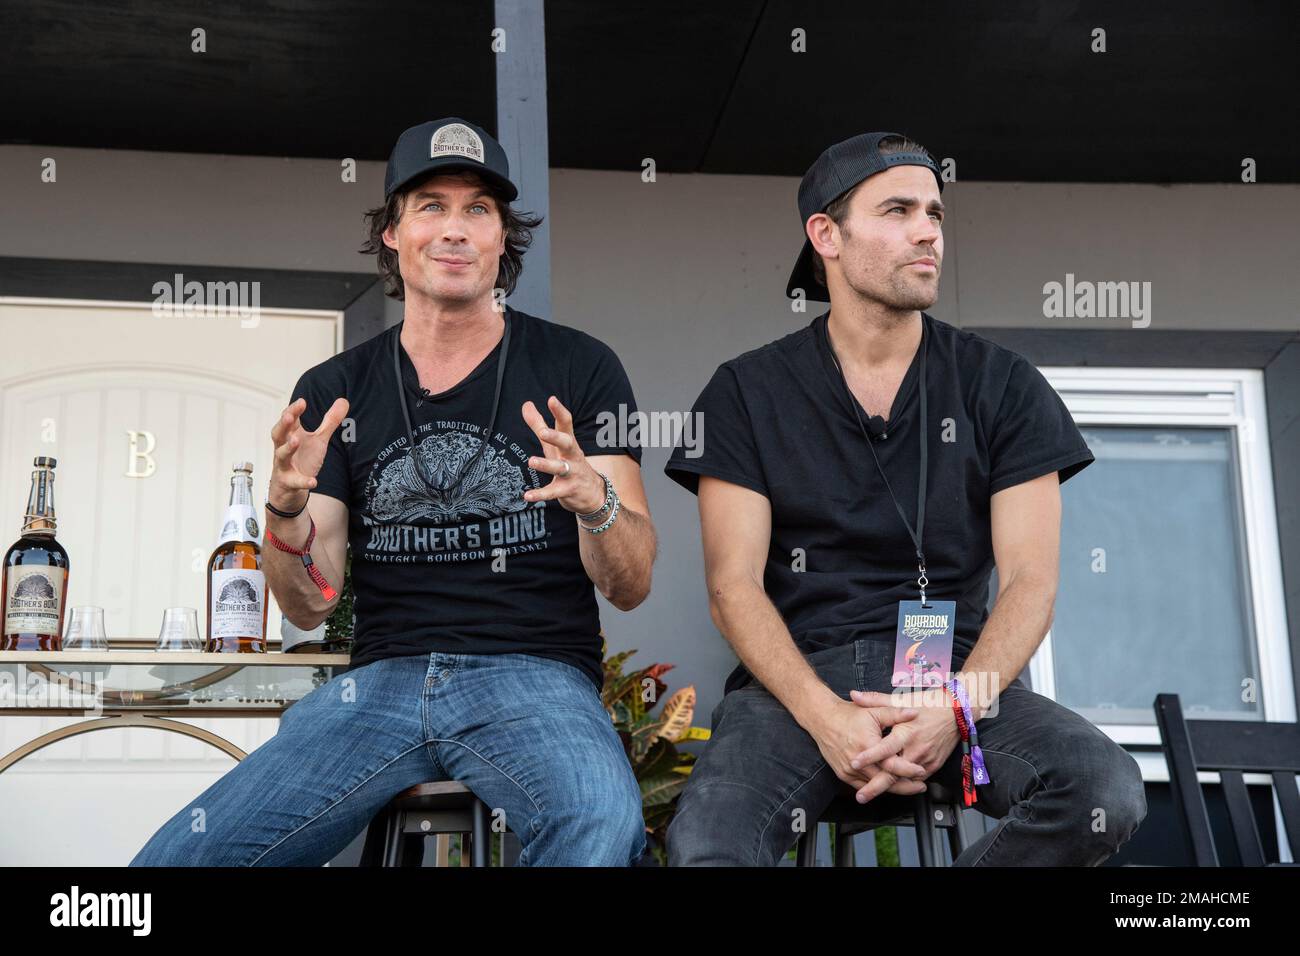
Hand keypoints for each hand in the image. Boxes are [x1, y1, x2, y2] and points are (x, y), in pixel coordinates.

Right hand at [269, 396, 348, 509]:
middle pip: (278, 434)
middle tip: (289, 416)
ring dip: (288, 448)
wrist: (290, 487)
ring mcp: (284, 465)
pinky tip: (313, 482)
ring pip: (281, 455)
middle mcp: (284, 448)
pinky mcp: (289, 482)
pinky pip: (295, 481)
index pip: (289, 420)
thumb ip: (330, 422)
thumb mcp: (319, 439)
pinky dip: (303, 481)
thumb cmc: (302, 458)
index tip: (302, 401)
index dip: (293, 410)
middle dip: (283, 424)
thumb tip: (344, 400)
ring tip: (296, 440)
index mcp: (291, 435)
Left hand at [520, 396, 605, 514]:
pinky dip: (540, 494)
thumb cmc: (569, 463)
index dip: (559, 411)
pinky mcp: (567, 490)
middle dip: (556, 437)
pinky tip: (527, 495)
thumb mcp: (554, 444)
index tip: (552, 399)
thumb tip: (526, 404)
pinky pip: (553, 492)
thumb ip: (539, 424)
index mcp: (568, 442)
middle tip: (542, 432)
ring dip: (546, 465)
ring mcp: (571, 474)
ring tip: (531, 461)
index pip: (566, 424)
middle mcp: (572, 456)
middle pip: (567, 443)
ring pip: (560, 468)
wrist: (593, 494)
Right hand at [809, 697, 930, 802]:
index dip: (908, 769)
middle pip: (885, 780)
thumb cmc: (848, 715)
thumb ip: (896, 713)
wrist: (822, 719)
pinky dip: (876, 788)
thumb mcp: (874, 711)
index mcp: (867, 745)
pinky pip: (863, 786)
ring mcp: (849, 770)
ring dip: (892, 788)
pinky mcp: (843, 775)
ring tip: (909, 788)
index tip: (921, 771)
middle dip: (905, 785)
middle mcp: (857, 762)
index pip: (892, 764)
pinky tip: (888, 786)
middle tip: (920, 786)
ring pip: (875, 786)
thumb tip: (914, 713)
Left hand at [847, 688, 960, 802]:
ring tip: (869, 795)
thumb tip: (854, 695)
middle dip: (876, 787)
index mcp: (906, 733)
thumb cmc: (928, 704)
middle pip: (894, 773)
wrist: (957, 712)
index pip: (885, 748)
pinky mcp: (933, 766)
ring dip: (888, 789)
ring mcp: (926, 760)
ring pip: (904, 780)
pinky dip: (903, 784)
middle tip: (860, 796)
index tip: (854, 763)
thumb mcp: (901, 699)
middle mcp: (916, 749)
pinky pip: (915, 780)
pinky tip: (890, 789)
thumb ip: (875, 700)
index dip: (869, 757)